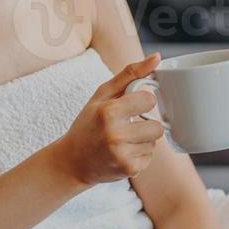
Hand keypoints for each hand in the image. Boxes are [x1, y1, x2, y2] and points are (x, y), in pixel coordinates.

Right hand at [51, 52, 166, 186]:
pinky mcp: (130, 170)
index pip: (149, 100)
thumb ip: (130, 74)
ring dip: (143, 140)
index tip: (130, 106)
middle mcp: (116, 135)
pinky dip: (140, 154)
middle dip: (145, 124)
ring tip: (122, 140)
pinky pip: (150, 156)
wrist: (72, 162)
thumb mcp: (102, 95)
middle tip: (127, 126)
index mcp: (109, 112)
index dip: (141, 102)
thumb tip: (157, 57)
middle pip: (157, 126)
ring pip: (154, 141)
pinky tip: (122, 152)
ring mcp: (123, 155)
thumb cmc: (88, 124)